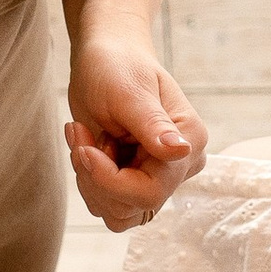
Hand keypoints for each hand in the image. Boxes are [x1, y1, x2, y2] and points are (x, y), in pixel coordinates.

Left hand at [64, 24, 206, 233]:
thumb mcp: (130, 92)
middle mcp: (179, 166)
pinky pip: (107, 204)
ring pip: (117, 213)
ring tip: (84, 137)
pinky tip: (87, 145)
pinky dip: (88, 180)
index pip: (151, 191)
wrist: (106, 58)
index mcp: (189, 142)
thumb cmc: (118, 66)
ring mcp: (158, 177)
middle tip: (81, 135)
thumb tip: (181, 151)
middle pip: (131, 208)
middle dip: (94, 176)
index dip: (109, 180)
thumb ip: (153, 125)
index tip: (85, 149)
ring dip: (89, 180)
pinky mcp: (136, 182)